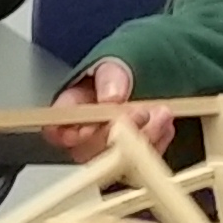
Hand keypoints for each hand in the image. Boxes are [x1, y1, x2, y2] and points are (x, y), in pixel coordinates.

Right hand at [43, 56, 204, 165]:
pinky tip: (165, 125)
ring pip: (118, 159)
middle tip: (141, 112)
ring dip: (144, 137)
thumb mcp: (115, 62)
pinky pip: (140, 160)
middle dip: (116, 133)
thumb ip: (111, 77)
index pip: (57, 128)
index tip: (92, 128)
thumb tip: (111, 97)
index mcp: (72, 106)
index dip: (71, 133)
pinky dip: (158, 143)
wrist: (154, 73)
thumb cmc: (125, 68)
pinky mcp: (132, 157)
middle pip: (89, 149)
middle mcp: (85, 131)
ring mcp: (109, 147)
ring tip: (162, 114)